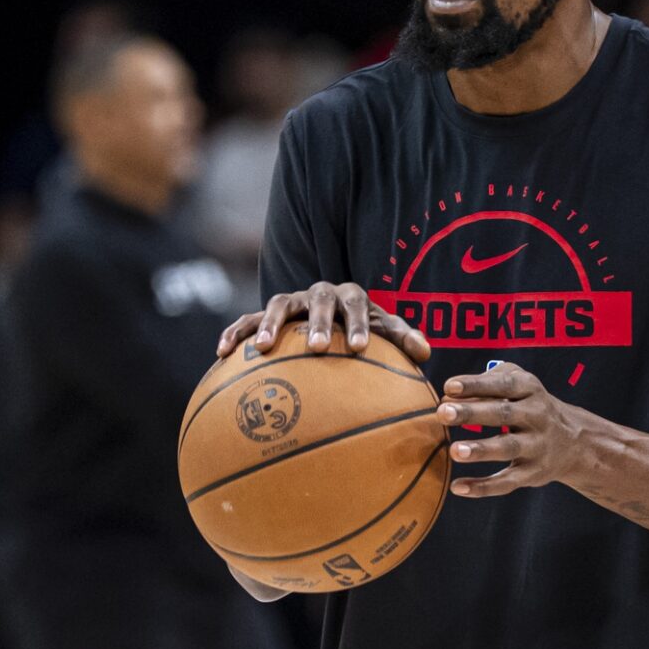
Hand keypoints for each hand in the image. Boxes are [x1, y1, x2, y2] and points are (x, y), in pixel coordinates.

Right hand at [216, 281, 429, 361]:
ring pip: (278, 304)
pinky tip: (221, 354)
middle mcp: (319, 294)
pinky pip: (245, 320)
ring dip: (270, 323)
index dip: (359, 324)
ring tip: (262, 347)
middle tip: (317, 347)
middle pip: (318, 300)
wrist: (329, 319)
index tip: (360, 348)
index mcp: (350, 297)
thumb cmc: (360, 331)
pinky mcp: (264, 315)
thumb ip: (402, 339)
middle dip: (317, 322)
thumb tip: (427, 353)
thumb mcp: (383, 333)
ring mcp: (291, 303)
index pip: (357, 304)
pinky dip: (234, 332)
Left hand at [437, 362, 584, 497]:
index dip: (477, 385)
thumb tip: (448, 396)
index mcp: (530, 389)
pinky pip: (507, 482)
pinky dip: (483, 487)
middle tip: (443, 413)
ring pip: (507, 448)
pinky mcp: (533, 473)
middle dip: (472, 413)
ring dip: (481, 450)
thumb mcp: (519, 382)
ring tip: (454, 451)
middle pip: (503, 414)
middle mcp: (537, 416)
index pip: (503, 384)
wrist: (573, 441)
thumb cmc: (529, 404)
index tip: (449, 387)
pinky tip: (458, 487)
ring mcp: (536, 446)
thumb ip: (487, 382)